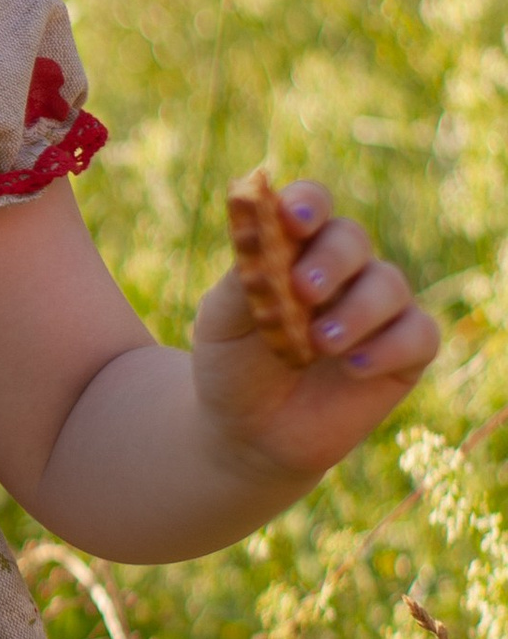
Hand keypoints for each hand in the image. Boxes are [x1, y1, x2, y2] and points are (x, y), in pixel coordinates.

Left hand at [192, 179, 439, 474]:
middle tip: (303, 291)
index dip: (306, 206)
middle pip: (351, 239)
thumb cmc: (233, 364)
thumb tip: (259, 233)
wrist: (249, 432)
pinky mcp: (404, 351)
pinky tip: (353, 368)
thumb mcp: (221, 323)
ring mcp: (376, 308)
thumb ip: (242, 280)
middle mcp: (341, 270)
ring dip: (357, 311)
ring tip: (320, 344)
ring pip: (389, 284)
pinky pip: (418, 334)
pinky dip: (390, 347)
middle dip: (330, 260)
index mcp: (294, 249)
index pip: (309, 207)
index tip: (292, 221)